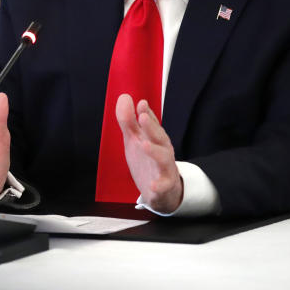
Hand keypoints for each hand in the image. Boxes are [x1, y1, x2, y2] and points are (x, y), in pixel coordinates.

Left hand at [116, 94, 183, 213]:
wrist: (162, 192)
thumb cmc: (147, 161)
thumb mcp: (134, 140)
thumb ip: (128, 120)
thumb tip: (124, 97)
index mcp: (155, 139)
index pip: (152, 124)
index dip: (147, 114)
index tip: (141, 103)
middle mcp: (162, 150)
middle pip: (159, 137)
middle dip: (151, 126)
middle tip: (142, 116)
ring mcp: (164, 168)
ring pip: (163, 158)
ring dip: (155, 151)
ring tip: (144, 145)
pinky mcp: (164, 186)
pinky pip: (164, 185)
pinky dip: (159, 185)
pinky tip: (153, 185)